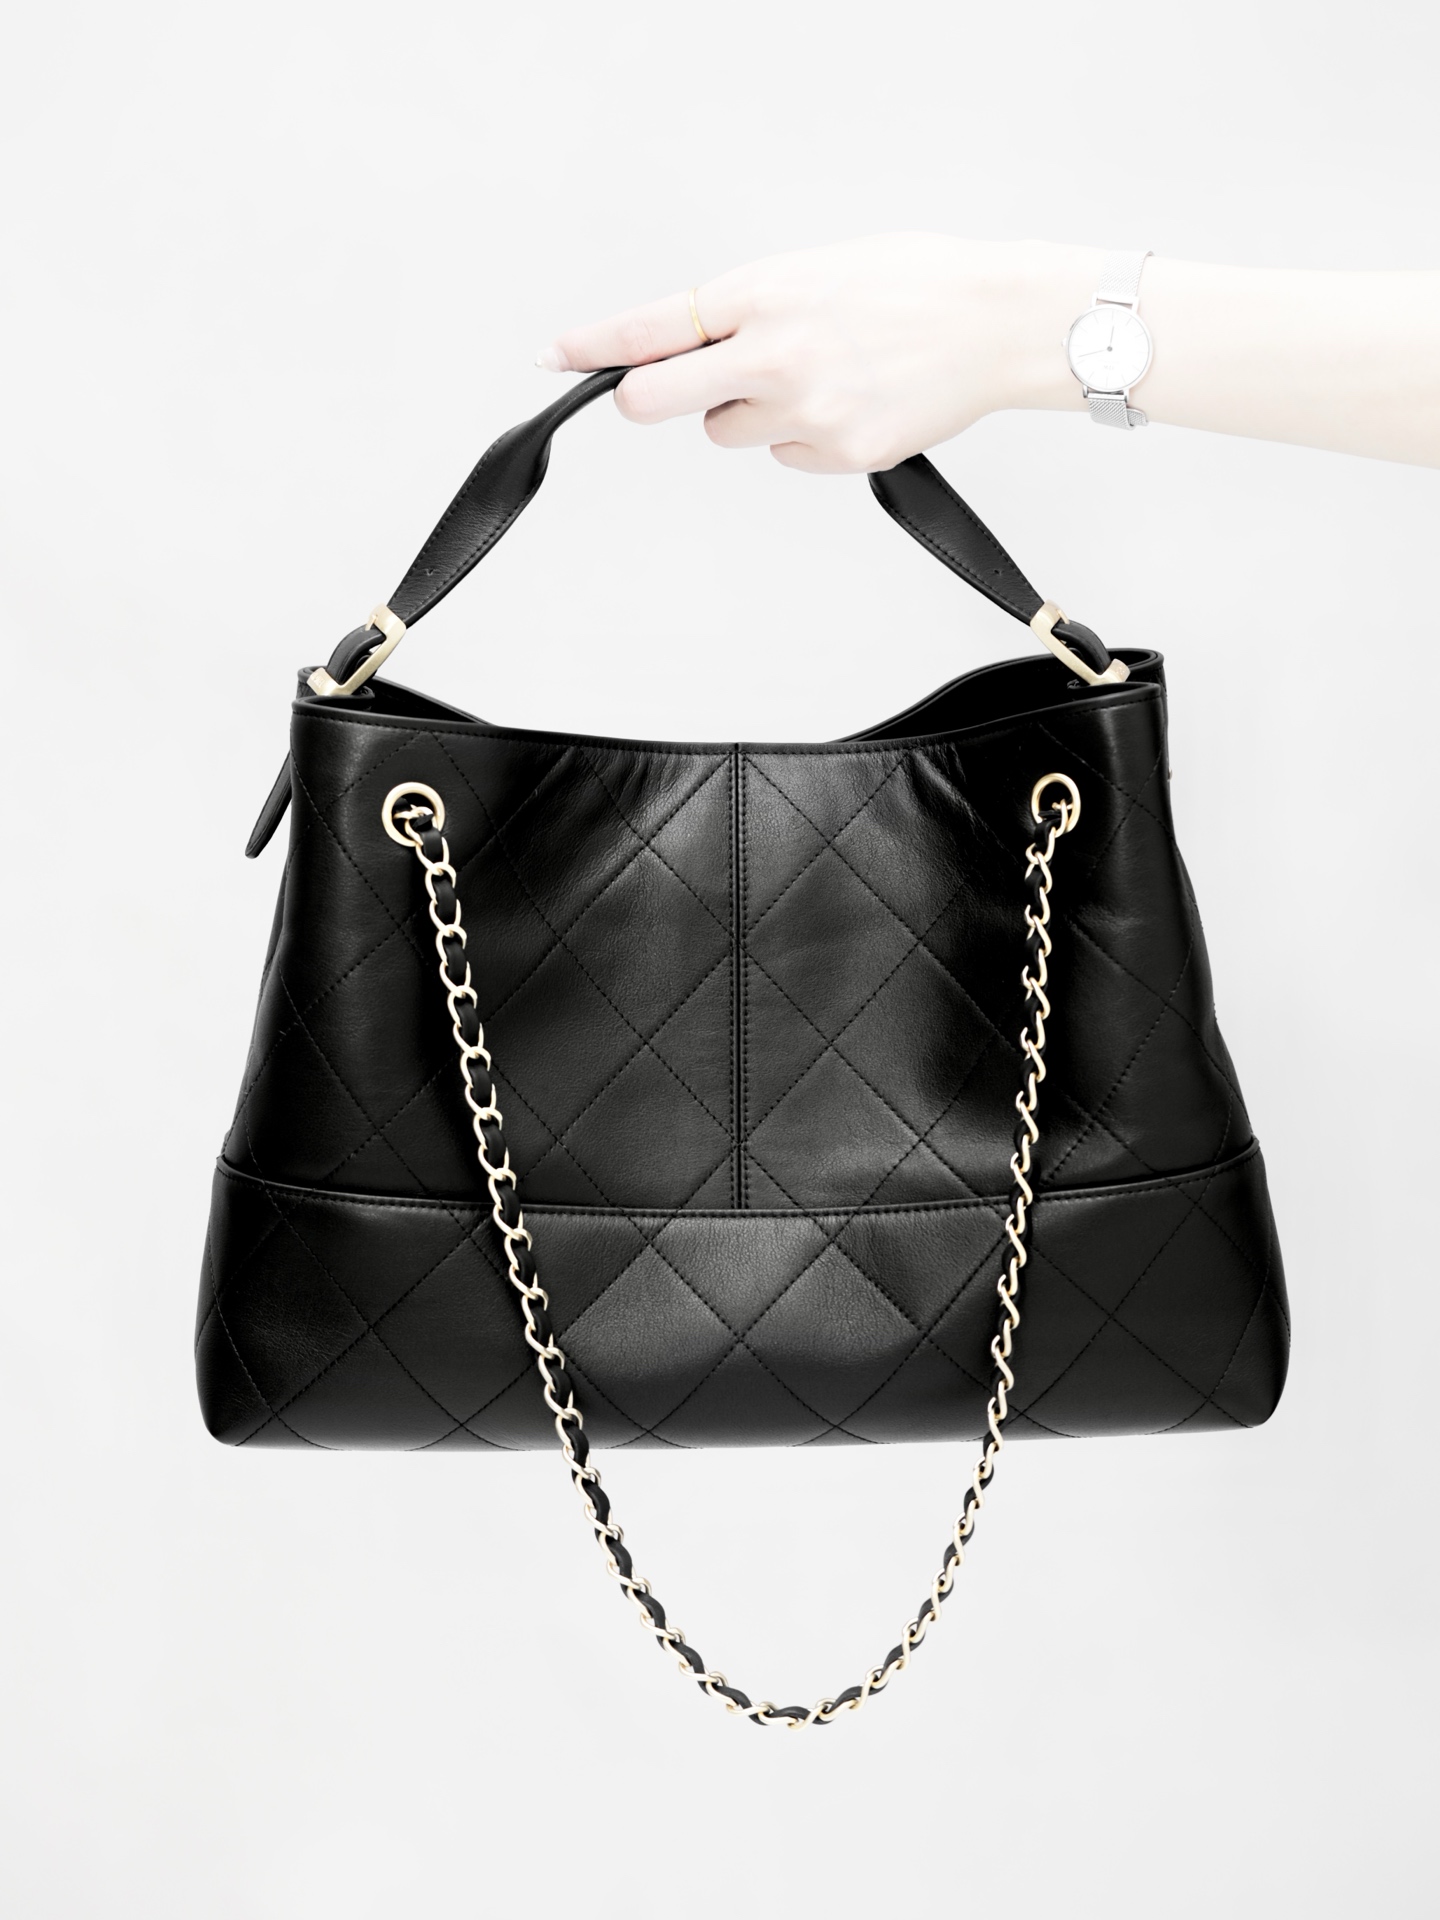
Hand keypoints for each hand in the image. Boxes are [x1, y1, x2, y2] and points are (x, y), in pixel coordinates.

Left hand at [537, 234, 1085, 472]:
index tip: (555, 356)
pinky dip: (806, 439)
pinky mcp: (841, 453)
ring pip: (728, 433)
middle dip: (650, 399)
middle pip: (658, 403)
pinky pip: (788, 456)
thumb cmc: (912, 286)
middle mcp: (775, 354)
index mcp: (763, 293)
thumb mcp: (813, 272)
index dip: (594, 346)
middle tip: (672, 391)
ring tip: (816, 379)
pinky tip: (850, 404)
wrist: (996, 322)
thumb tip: (688, 345)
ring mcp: (806, 410)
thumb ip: (746, 309)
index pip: (654, 327)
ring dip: (749, 413)